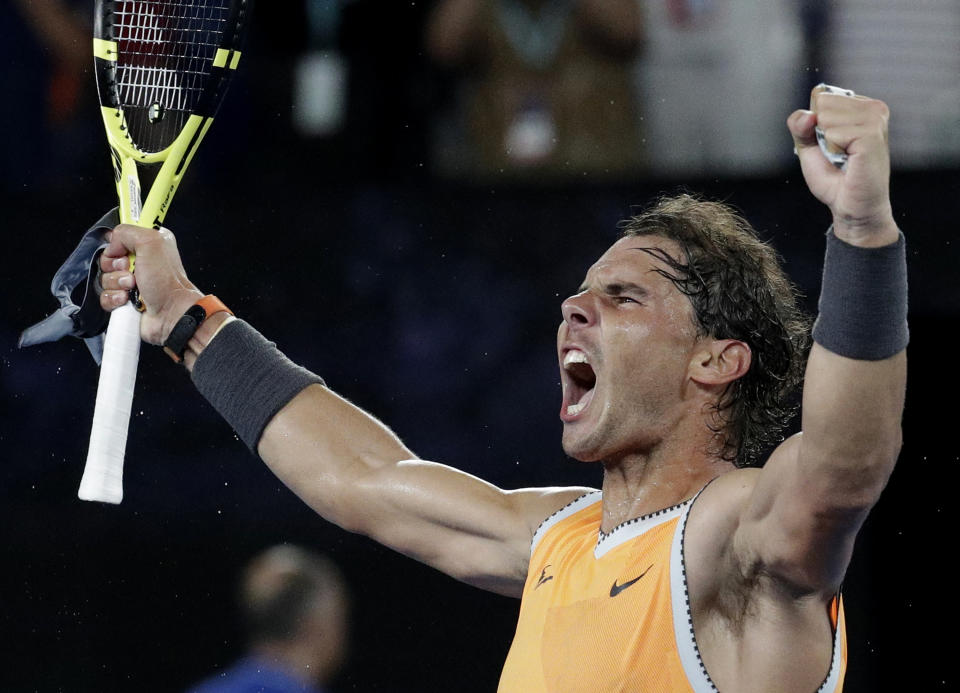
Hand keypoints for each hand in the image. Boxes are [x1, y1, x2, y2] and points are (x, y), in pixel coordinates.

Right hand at [98, 225, 203, 344]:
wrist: (171, 313)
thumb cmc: (166, 281)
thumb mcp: (150, 242)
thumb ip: (127, 232)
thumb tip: (112, 245)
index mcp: (148, 246)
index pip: (119, 237)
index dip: (118, 244)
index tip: (125, 251)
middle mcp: (140, 263)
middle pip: (108, 258)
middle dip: (116, 266)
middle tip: (132, 272)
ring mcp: (131, 284)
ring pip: (105, 278)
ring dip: (117, 283)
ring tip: (133, 287)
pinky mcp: (124, 301)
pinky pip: (104, 296)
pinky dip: (114, 298)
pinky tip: (127, 300)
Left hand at [787, 85, 898, 246]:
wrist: (850, 205)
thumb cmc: (833, 176)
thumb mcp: (808, 146)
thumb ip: (800, 125)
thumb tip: (809, 115)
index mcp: (862, 106)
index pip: (822, 96)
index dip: (815, 124)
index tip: (831, 143)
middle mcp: (873, 108)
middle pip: (824, 104)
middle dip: (820, 134)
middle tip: (838, 153)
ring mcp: (876, 120)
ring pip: (828, 118)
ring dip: (828, 143)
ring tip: (844, 157)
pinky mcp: (873, 136)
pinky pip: (835, 133)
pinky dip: (833, 150)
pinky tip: (849, 161)